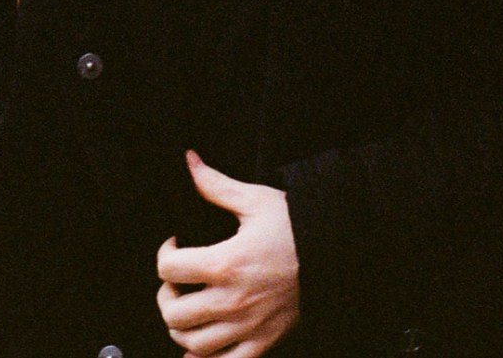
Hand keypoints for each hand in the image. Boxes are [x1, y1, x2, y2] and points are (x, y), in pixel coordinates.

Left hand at [157, 151, 301, 357]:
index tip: (173, 247)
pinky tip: (201, 346)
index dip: (163, 255)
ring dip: (181, 329)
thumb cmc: (298, 226)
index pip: (170, 269)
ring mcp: (248, 325)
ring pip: (193, 344)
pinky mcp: (264, 341)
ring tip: (187, 310)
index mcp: (228, 263)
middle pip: (174, 314)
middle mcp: (234, 300)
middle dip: (166, 296)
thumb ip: (217, 185)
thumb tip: (190, 162)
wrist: (339, 251)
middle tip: (175, 282)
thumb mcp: (257, 200)